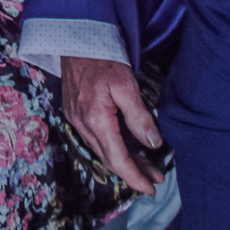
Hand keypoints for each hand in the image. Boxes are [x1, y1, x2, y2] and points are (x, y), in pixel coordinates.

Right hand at [60, 56, 163, 194]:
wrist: (76, 40)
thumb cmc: (104, 61)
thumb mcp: (127, 87)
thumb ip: (139, 117)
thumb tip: (153, 145)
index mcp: (95, 120)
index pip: (117, 158)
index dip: (135, 177)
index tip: (151, 188)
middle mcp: (81, 124)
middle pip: (109, 158)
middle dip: (133, 171)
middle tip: (155, 178)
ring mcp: (75, 119)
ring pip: (101, 150)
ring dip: (124, 160)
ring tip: (146, 166)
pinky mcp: (74, 113)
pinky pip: (94, 139)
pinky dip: (112, 147)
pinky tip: (126, 147)